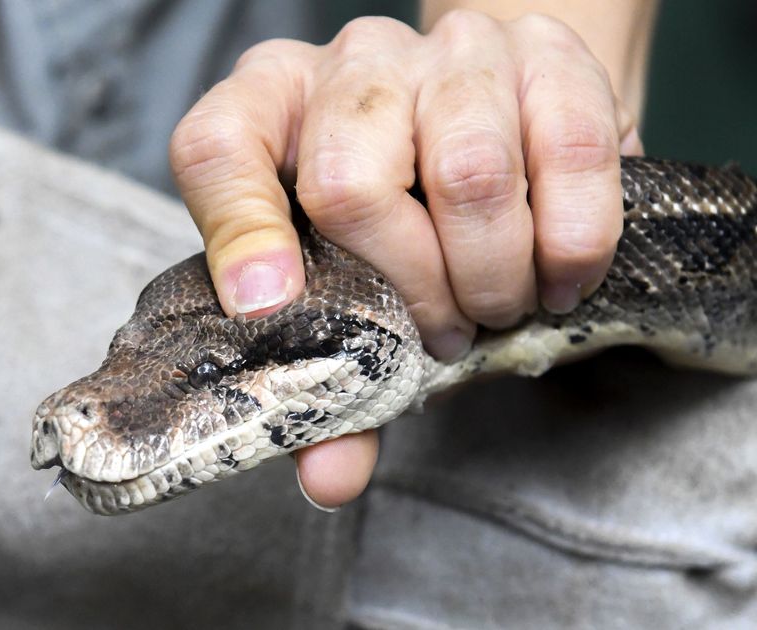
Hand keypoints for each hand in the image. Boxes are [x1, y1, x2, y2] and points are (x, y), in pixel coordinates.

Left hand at [169, 11, 643, 508]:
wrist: (503, 115)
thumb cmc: (404, 212)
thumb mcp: (348, 279)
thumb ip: (329, 376)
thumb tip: (329, 479)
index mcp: (266, 109)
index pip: (219, 150)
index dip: (238, 230)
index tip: (267, 306)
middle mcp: (347, 66)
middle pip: (347, 178)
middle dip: (404, 287)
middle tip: (441, 334)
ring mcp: (444, 50)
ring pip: (464, 169)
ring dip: (490, 272)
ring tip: (498, 306)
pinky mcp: (544, 50)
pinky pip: (567, 148)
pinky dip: (569, 240)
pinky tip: (559, 276)